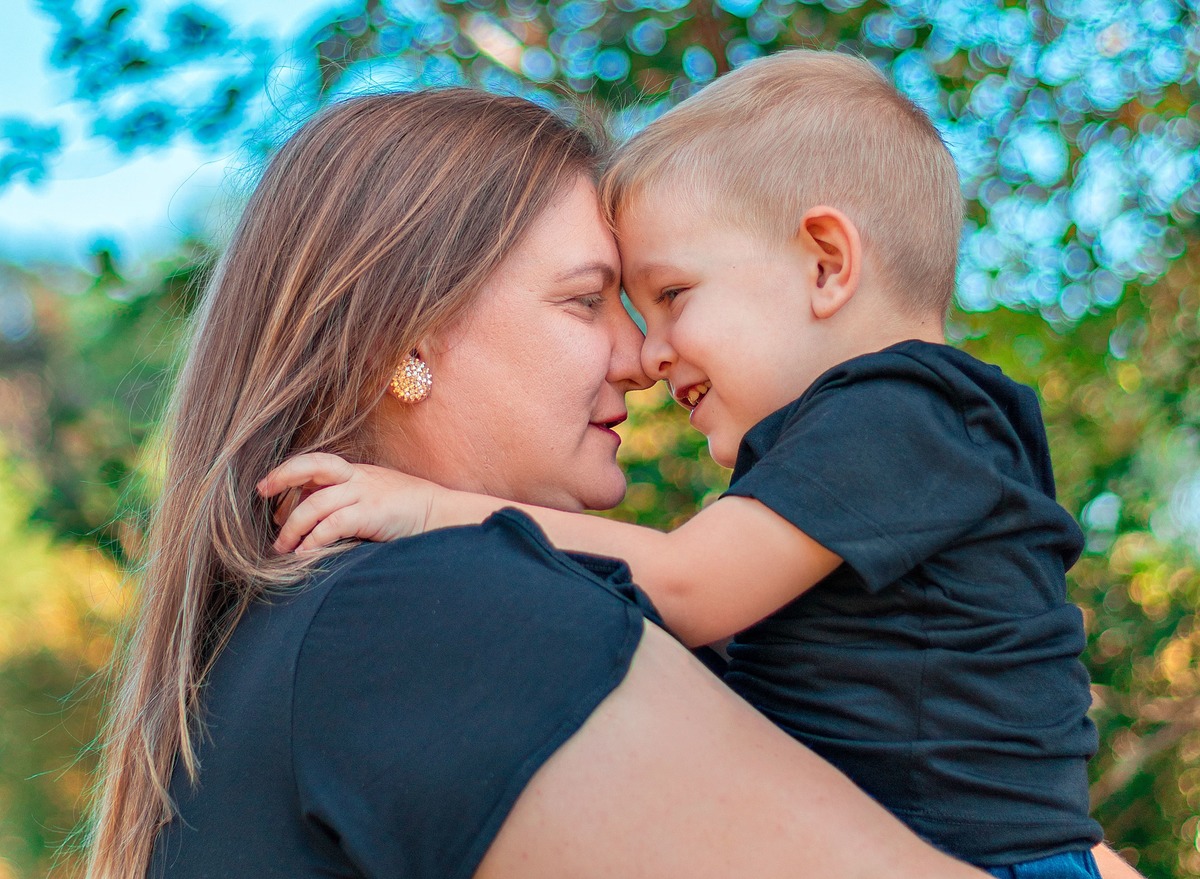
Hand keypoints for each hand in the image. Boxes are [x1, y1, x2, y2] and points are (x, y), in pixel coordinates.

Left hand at [257, 453, 439, 552]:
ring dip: (293, 527)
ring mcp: (366, 493)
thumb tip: (312, 519)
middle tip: (262, 493)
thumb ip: (347, 500)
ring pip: (316, 503)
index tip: (266, 487)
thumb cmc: (408, 511)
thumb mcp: (375, 496)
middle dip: (283, 476)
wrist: (443, 515)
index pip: (316, 464)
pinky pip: (334, 524)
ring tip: (282, 547)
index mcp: (356, 472)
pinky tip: (306, 553)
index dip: (288, 472)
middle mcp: (358, 478)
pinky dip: (315, 539)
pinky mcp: (373, 513)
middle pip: (313, 466)